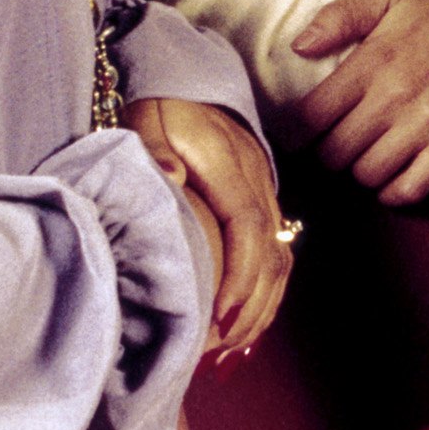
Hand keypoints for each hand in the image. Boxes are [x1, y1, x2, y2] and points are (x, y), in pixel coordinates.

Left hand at [125, 96, 290, 363]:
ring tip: (233, 345)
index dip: (240, 273)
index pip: (248, 223)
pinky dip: (265, 292)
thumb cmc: (163, 109)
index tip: (220, 313)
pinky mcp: (262, 204)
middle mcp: (257, 179)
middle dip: (252, 304)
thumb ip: (154, 149)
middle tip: (222, 344)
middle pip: (272, 250)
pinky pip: (275, 253)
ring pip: (280, 256)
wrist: (189, 84)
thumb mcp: (147, 120)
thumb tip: (168, 177)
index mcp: (230, 161)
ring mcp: (265, 192)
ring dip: (262, 304)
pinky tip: (244, 322)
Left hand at [289, 0, 428, 205]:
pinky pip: (410, 189)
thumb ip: (339, 17)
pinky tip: (393, 174)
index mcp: (372, 63)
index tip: (302, 132)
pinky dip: (394, 191)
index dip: (297, 132)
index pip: (311, 117)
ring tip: (367, 154)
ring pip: (367, 175)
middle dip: (328, 152)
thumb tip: (299, 46)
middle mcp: (394, 99)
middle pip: (334, 154)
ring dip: (360, 170)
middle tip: (337, 142)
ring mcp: (425, 127)